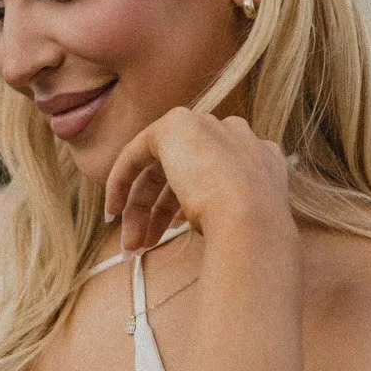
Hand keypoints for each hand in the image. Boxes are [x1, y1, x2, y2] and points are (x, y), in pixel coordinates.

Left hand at [103, 108, 293, 254]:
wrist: (251, 217)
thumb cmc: (250, 231)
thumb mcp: (238, 217)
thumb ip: (218, 205)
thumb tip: (192, 218)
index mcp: (257, 154)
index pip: (211, 175)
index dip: (186, 206)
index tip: (171, 230)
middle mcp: (232, 133)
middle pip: (183, 172)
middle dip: (159, 213)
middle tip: (143, 245)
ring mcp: (205, 125)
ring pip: (161, 168)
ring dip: (142, 209)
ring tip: (133, 245)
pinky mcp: (174, 125)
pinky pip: (138, 153)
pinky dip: (121, 181)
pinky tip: (113, 211)